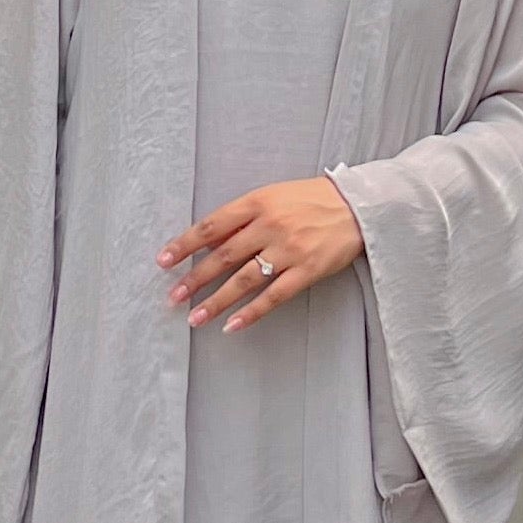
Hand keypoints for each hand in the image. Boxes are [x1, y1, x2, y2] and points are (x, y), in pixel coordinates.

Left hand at [161, 175, 364, 334]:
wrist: (358, 206)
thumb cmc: (311, 200)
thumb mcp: (273, 197)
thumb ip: (243, 218)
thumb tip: (207, 241)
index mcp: (258, 202)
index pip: (212, 226)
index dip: (185, 244)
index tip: (163, 261)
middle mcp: (270, 225)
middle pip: (223, 256)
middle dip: (195, 278)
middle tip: (173, 296)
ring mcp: (289, 250)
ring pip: (244, 280)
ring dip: (216, 301)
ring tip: (195, 317)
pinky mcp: (307, 271)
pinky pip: (274, 296)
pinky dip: (251, 313)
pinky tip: (232, 325)